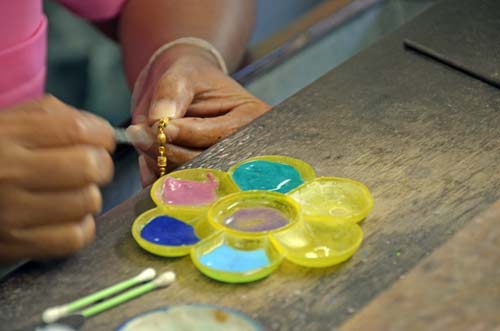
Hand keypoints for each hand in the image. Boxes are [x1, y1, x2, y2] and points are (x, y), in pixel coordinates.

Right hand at [0, 95, 114, 261]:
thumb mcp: (7, 122)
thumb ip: (53, 116)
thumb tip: (101, 131)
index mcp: (6, 135)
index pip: (76, 130)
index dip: (103, 135)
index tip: (102, 140)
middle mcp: (8, 172)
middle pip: (89, 167)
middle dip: (100, 165)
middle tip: (90, 167)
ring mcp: (11, 212)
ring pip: (87, 202)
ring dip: (88, 196)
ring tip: (72, 192)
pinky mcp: (14, 244)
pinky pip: (75, 237)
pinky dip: (80, 227)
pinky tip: (67, 217)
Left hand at [129, 45, 270, 186]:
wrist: (185, 89)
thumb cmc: (189, 77)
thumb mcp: (181, 74)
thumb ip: (170, 93)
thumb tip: (158, 121)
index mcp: (252, 118)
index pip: (219, 137)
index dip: (185, 134)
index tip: (157, 124)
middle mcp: (246, 148)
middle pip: (206, 164)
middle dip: (167, 152)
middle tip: (138, 134)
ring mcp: (226, 169)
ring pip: (190, 180)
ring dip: (158, 164)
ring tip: (142, 139)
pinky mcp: (204, 182)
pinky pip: (179, 191)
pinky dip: (157, 177)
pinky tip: (147, 158)